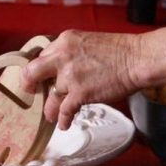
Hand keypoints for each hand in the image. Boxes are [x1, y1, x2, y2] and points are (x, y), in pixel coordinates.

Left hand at [21, 30, 142, 129]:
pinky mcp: (80, 93)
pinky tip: (64, 124)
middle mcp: (62, 56)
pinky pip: (65, 111)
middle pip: (32, 72)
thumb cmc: (121, 51)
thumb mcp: (89, 42)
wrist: (137, 58)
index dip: (41, 69)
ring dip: (50, 109)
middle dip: (28, 84)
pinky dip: (63, 119)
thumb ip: (72, 53)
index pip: (43, 55)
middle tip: (29, 92)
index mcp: (65, 40)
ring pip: (50, 97)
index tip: (39, 77)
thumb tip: (64, 69)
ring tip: (51, 115)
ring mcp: (70, 76)